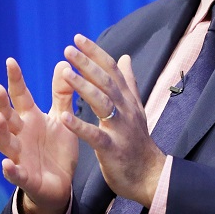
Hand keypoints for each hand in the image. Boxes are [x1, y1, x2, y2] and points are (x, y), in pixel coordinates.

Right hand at [0, 57, 78, 213]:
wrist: (61, 184)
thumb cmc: (57, 148)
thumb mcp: (61, 118)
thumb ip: (61, 94)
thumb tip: (63, 62)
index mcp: (29, 118)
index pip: (19, 96)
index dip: (15, 79)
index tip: (10, 61)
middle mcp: (20, 135)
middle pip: (7, 117)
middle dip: (1, 104)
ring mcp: (20, 156)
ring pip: (5, 142)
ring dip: (0, 131)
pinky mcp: (25, 177)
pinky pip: (16, 173)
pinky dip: (10, 170)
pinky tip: (6, 164)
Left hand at [59, 34, 165, 206]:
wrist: (150, 175)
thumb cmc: (138, 142)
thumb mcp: (135, 108)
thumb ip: (128, 82)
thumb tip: (124, 57)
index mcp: (126, 99)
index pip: (111, 69)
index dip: (95, 53)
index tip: (77, 37)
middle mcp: (125, 109)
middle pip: (106, 81)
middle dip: (87, 64)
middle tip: (69, 49)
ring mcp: (120, 128)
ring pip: (102, 103)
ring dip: (84, 87)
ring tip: (65, 74)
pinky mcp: (112, 148)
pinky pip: (95, 135)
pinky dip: (80, 126)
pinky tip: (63, 118)